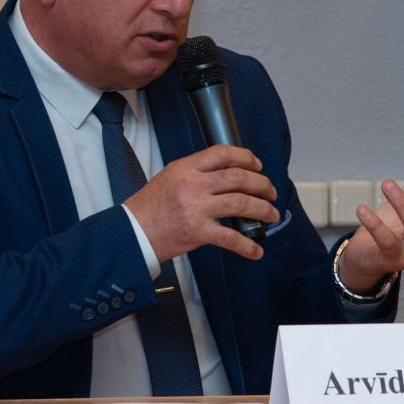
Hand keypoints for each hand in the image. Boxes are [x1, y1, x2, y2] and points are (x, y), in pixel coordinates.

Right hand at [124, 145, 279, 261]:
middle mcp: (193, 185)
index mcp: (185, 168)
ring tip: (271, 215)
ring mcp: (196, 208)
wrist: (132, 233)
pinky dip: (247, 245)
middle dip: (261, 184)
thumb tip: (226, 174)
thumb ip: (196, 172)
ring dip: (262, 209)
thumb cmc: (149, 207)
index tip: (257, 166)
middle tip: (270, 191)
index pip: (222, 153)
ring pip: (241, 203)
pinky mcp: (198, 232)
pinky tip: (256, 249)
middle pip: (238, 178)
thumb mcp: (169, 177)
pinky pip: (231, 238)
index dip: (245, 157)